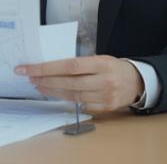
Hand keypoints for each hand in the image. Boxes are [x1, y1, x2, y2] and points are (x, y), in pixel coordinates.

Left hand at [16, 55, 144, 112]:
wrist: (138, 81)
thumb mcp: (100, 58)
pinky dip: (66, 100)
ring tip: (38, 86)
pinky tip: (55, 94)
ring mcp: (106, 96)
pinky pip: (81, 105)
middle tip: (29, 77)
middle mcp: (104, 80)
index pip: (69, 66)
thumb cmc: (113, 67)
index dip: (46, 68)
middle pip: (69, 82)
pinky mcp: (106, 107)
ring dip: (52, 91)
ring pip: (73, 96)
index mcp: (102, 63)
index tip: (28, 68)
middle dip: (45, 80)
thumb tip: (51, 67)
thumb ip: (80, 64)